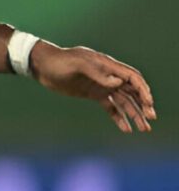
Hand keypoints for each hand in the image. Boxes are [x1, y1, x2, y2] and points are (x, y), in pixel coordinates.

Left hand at [30, 41, 154, 132]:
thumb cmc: (58, 61)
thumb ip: (96, 72)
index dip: (142, 90)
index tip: (148, 104)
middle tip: (150, 120)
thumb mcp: (76, 64)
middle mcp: (107, 75)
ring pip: (123, 101)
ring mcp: (100, 85)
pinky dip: (119, 117)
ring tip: (143, 129)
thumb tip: (118, 81)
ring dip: (134, 113)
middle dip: (142, 104)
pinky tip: (126, 129)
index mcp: (106, 65)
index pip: (131, 77)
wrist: (41, 66)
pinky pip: (110, 106)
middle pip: (131, 91)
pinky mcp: (93, 93)